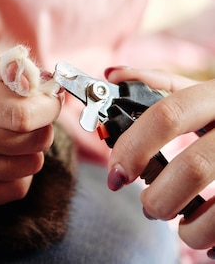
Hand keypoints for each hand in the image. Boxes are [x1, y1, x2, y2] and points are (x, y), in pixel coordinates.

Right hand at [0, 51, 62, 205]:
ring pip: (28, 166)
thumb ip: (5, 67)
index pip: (22, 115)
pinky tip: (4, 153)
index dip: (48, 107)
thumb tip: (48, 82)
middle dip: (43, 123)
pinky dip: (19, 172)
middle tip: (30, 110)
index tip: (49, 98)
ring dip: (32, 147)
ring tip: (12, 130)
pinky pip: (11, 190)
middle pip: (31, 141)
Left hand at [106, 67, 214, 251]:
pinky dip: (214, 242)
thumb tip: (112, 75)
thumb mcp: (203, 96)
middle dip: (159, 197)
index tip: (116, 174)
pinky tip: (211, 238)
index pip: (167, 115)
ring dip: (191, 230)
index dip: (133, 146)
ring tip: (184, 227)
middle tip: (150, 207)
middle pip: (193, 167)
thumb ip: (158, 86)